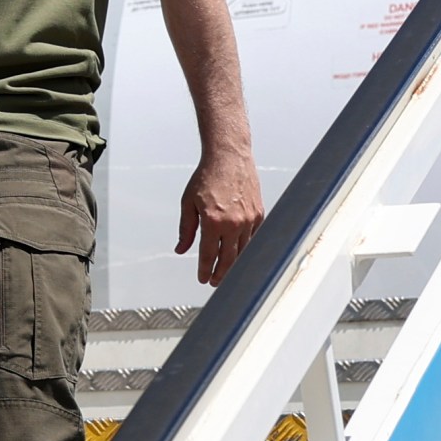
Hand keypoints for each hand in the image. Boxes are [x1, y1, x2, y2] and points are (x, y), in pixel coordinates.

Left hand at [178, 144, 263, 284]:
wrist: (229, 157)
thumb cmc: (206, 177)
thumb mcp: (188, 203)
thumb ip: (185, 229)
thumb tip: (181, 250)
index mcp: (213, 221)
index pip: (208, 254)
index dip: (205, 270)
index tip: (202, 279)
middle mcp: (233, 223)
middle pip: (228, 258)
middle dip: (221, 274)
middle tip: (214, 282)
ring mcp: (249, 219)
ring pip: (243, 251)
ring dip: (234, 264)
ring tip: (226, 273)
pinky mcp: (259, 214)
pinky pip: (254, 238)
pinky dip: (247, 249)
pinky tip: (240, 255)